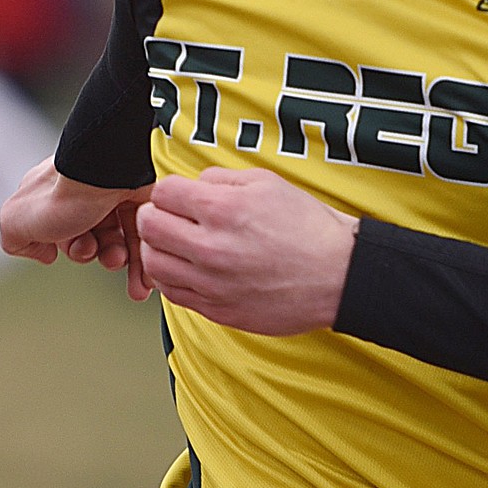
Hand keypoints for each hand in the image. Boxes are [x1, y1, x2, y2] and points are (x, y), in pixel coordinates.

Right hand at [0, 157, 153, 299]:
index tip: (60, 250)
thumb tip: (42, 253)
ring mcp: (114, 197)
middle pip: (91, 239)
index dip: (63, 247)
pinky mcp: (143, 200)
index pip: (58, 230)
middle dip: (93, 255)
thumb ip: (15, 238)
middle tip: (95, 251)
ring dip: (117, 261)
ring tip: (118, 259)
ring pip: (118, 242)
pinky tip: (141, 280)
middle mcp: (85, 194)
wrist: (109, 172)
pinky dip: (143, 265)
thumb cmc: (65, 193)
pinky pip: (145, 239)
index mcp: (52, 194)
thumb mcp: (16, 220)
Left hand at [137, 168, 358, 333]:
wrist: (338, 276)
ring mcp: (211, 283)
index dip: (168, 190)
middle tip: (168, 217)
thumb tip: (194, 185)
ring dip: (158, 249)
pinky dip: (171, 279)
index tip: (177, 196)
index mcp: (223, 209)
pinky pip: (172, 294)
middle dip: (155, 215)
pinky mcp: (217, 309)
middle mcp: (211, 247)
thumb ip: (222, 179)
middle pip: (149, 226)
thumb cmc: (309, 230)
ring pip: (153, 263)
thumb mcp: (268, 183)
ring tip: (174, 245)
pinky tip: (187, 270)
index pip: (163, 192)